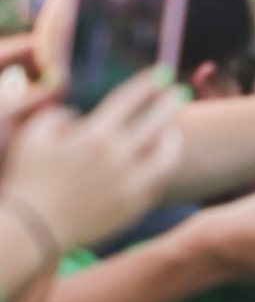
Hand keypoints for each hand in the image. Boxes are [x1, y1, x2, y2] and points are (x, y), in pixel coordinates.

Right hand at [0, 69, 182, 259]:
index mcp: (93, 136)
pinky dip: (164, 165)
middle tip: (180, 92)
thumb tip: (79, 115)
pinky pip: (159, 179)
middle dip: (169, 103)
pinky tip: (161, 159)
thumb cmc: (28, 179)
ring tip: (172, 130)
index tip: (160, 73)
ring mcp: (131, 183)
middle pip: (156, 122)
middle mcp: (118, 157)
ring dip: (173, 137)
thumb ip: (56, 117)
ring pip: (167, 155)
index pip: (128, 101)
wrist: (35, 228)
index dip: (146, 84)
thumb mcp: (31, 138)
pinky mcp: (137, 204)